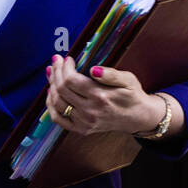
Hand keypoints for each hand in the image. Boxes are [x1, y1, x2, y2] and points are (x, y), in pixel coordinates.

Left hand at [44, 55, 168, 135]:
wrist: (137, 117)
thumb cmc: (132, 95)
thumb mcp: (128, 80)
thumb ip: (111, 74)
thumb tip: (93, 70)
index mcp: (101, 97)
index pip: (71, 80)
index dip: (65, 67)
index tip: (67, 58)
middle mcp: (90, 111)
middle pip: (62, 89)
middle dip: (56, 72)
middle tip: (56, 60)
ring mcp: (84, 122)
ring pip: (57, 103)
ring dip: (51, 85)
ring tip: (51, 73)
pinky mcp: (81, 129)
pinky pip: (58, 118)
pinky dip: (50, 105)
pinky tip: (51, 93)